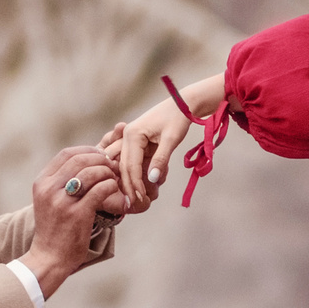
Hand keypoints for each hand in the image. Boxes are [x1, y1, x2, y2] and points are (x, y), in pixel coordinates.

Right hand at [20, 145, 124, 298]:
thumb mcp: (50, 201)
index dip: (87, 151)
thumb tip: (87, 162)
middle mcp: (49, 189)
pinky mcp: (78, 214)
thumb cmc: (55, 229)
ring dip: (108, 173)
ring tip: (115, 181)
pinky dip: (112, 188)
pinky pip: (101, 190)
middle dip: (101, 160)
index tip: (101, 157)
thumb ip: (62, 182)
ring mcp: (63, 201)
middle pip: (80, 159)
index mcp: (42, 182)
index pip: (66, 154)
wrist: (49, 258)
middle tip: (113, 167)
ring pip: (92, 172)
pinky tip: (117, 195)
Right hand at [105, 73, 220, 212]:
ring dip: (132, 181)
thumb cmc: (179, 117)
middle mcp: (127, 136)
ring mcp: (130, 139)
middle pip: (124, 167)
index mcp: (132, 134)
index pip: (130, 165)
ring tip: (137, 198)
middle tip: (136, 204)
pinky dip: (140, 173)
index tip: (140, 199)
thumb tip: (152, 180)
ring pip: (127, 165)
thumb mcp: (171, 139)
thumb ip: (161, 159)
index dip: (135, 184)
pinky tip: (146, 185)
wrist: (184, 103)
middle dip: (130, 186)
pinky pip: (135, 161)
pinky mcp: (137, 142)